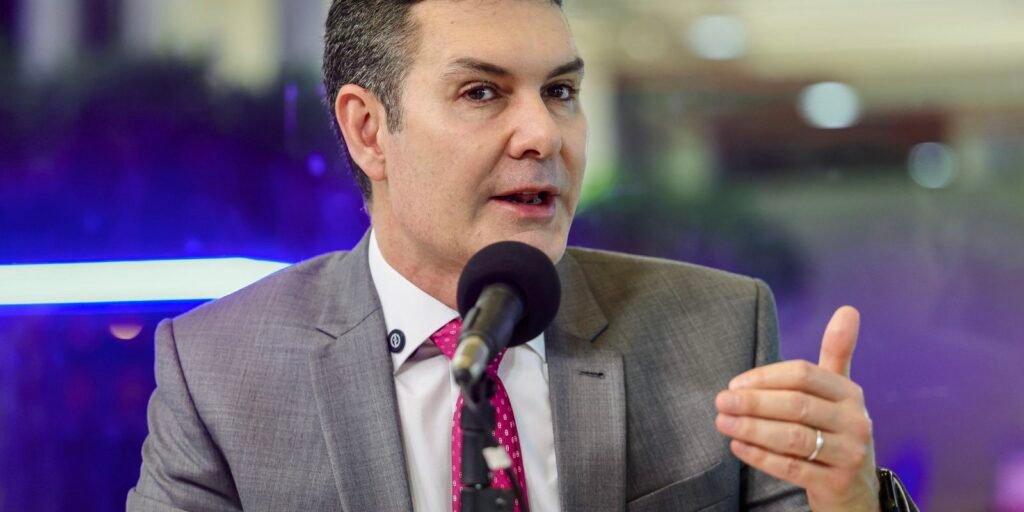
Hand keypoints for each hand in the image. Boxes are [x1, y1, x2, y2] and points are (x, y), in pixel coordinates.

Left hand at [714, 306, 879, 510]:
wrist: (857, 491)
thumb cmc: (836, 433)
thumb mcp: (839, 394)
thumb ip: (837, 353)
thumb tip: (848, 309)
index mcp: (849, 393)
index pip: (803, 375)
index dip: (765, 377)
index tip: (734, 384)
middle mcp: (855, 421)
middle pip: (796, 405)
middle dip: (753, 403)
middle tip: (720, 402)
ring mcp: (849, 454)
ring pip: (793, 438)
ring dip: (752, 429)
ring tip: (722, 422)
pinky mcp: (837, 484)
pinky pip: (792, 468)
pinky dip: (761, 457)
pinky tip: (738, 447)